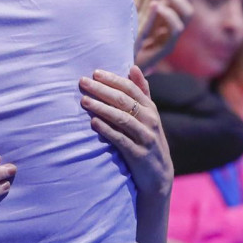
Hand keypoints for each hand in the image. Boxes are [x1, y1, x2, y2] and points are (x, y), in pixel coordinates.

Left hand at [80, 66, 172, 195]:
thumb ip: (142, 92)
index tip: (95, 73)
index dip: (113, 79)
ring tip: (84, 101)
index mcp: (150, 109)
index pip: (131, 88)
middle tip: (83, 82)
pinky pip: (121, 140)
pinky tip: (93, 123)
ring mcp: (145, 138)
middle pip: (124, 101)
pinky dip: (107, 130)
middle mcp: (150, 121)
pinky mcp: (139, 155)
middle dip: (102, 90)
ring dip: (102, 108)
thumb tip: (133, 67)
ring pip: (122, 118)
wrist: (159, 176)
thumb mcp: (149, 116)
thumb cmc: (148, 140)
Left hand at [133, 0, 193, 71]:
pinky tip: (156, 4)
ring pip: (186, 13)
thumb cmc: (128, 34)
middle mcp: (176, 22)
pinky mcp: (166, 47)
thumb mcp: (136, 8)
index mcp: (172, 10)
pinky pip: (173, 31)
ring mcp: (172, 35)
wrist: (122, 62)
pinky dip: (167, 16)